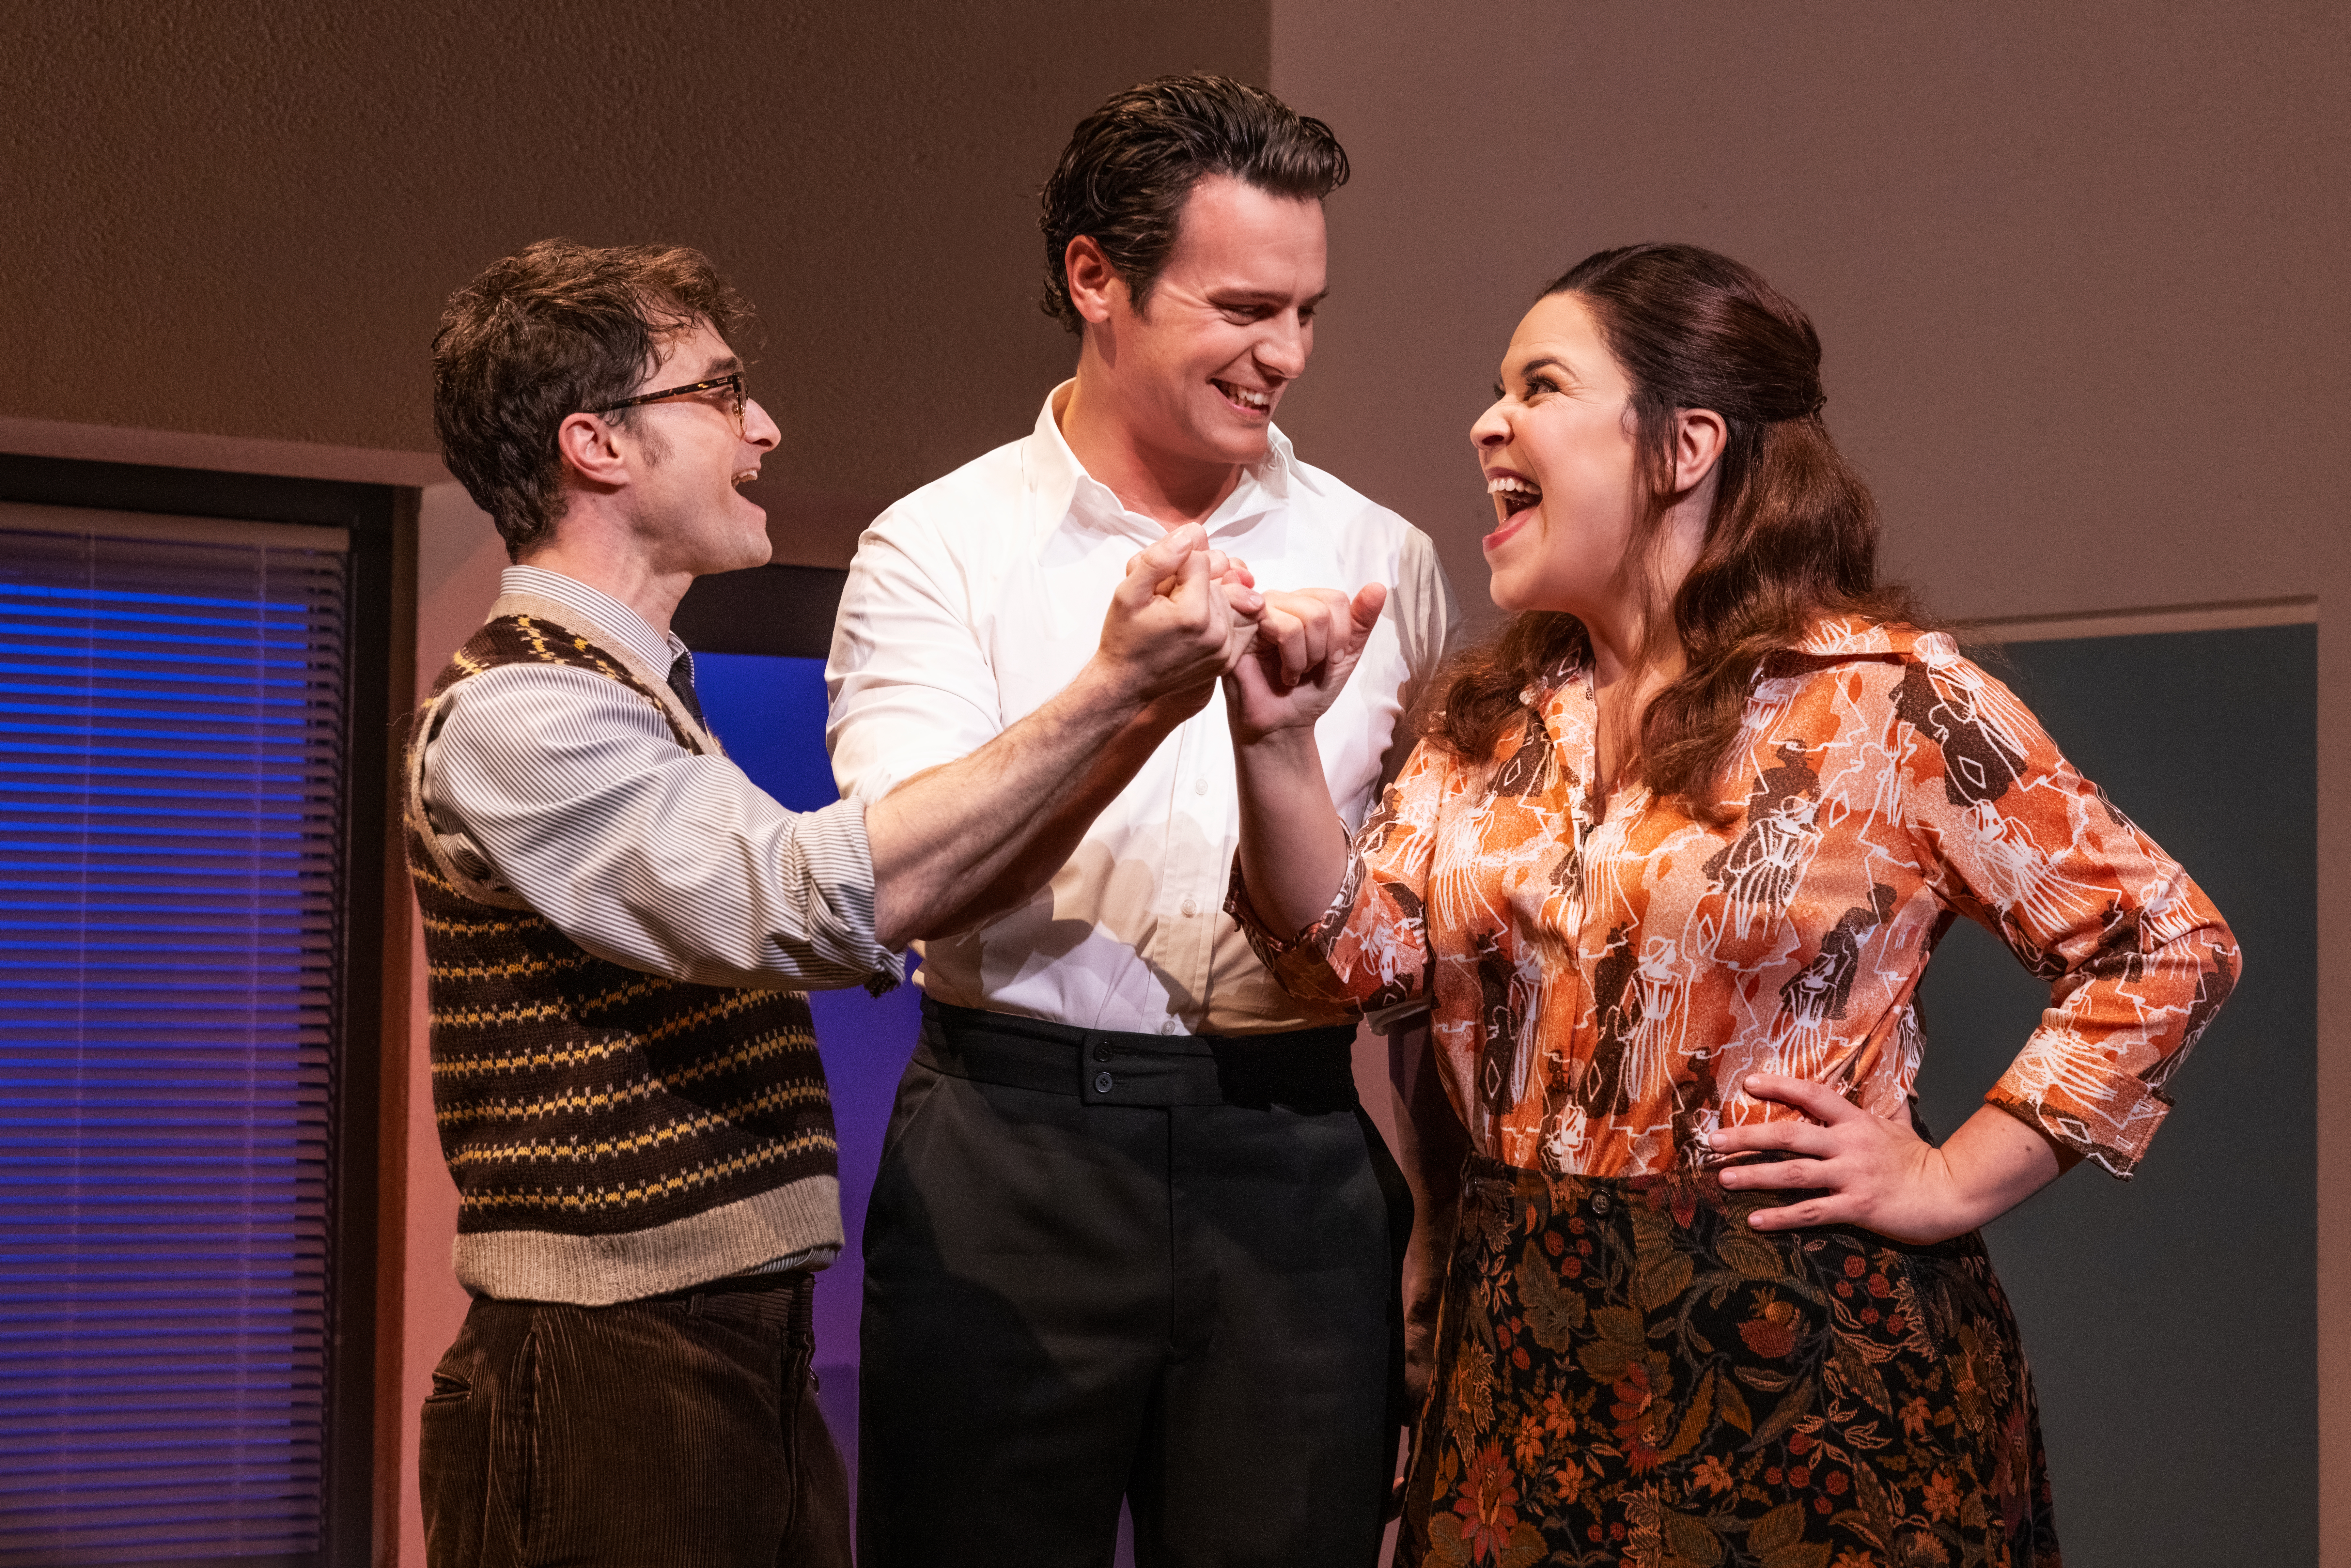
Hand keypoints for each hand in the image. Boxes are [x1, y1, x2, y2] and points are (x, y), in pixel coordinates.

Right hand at [1096, 524, 1261, 707]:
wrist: (1127, 682)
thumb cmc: (1124, 637)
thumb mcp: (1127, 592)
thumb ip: (1158, 560)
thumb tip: (1191, 535)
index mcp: (1193, 614)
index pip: (1200, 559)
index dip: (1176, 563)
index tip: (1159, 583)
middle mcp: (1216, 632)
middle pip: (1218, 577)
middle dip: (1193, 579)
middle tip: (1166, 597)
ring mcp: (1225, 649)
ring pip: (1228, 595)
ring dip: (1207, 595)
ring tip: (1179, 610)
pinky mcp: (1229, 659)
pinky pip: (1238, 619)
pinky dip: (1222, 612)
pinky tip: (1200, 618)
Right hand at [1224, 583, 1388, 743]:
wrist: (1283, 724)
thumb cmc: (1309, 691)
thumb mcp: (1345, 655)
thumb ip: (1360, 621)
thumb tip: (1378, 587)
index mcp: (1303, 603)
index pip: (1335, 598)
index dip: (1341, 635)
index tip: (1332, 659)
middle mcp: (1280, 602)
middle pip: (1322, 608)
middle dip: (1324, 649)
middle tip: (1309, 668)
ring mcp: (1259, 612)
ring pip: (1305, 616)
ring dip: (1307, 657)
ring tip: (1294, 672)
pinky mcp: (1244, 627)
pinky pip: (1283, 626)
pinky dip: (1292, 658)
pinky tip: (1282, 673)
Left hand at [1708, 1073, 1971, 1244]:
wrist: (1953, 1192)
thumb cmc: (1923, 1161)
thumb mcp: (1901, 1127)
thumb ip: (1887, 1108)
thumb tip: (1894, 1088)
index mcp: (1857, 1122)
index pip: (1813, 1095)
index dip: (1780, 1087)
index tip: (1748, 1083)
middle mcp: (1850, 1145)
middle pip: (1790, 1135)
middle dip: (1748, 1136)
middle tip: (1713, 1139)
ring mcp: (1852, 1176)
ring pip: (1794, 1173)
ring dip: (1755, 1175)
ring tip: (1723, 1176)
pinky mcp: (1858, 1207)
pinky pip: (1812, 1212)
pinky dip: (1782, 1217)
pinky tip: (1756, 1221)